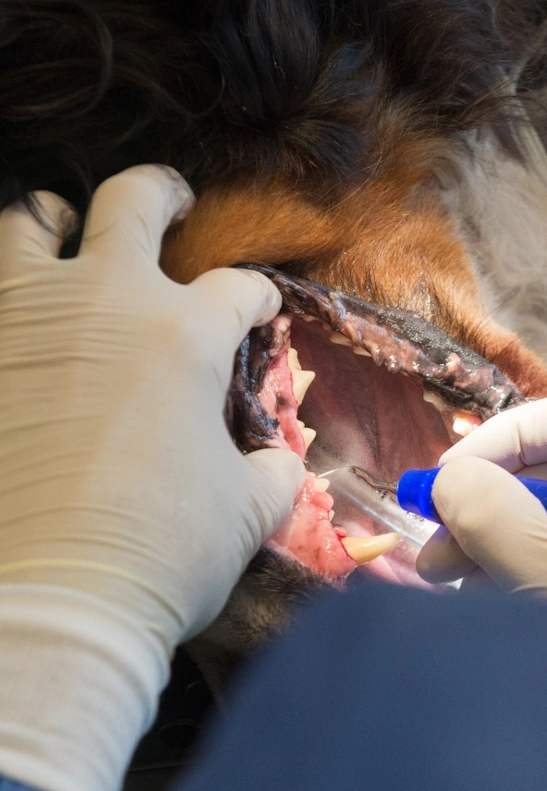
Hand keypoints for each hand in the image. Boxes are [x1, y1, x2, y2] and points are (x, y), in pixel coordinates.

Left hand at [0, 166, 301, 790]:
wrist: (56, 597)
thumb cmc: (167, 550)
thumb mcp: (249, 511)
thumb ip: (272, 469)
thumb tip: (276, 460)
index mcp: (186, 336)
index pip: (237, 289)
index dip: (257, 296)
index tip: (260, 308)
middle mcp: (106, 303)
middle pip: (132, 204)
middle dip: (161, 193)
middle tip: (172, 200)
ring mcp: (26, 319)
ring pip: (26, 222)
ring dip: (51, 220)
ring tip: (60, 229)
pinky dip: (5, 290)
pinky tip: (20, 315)